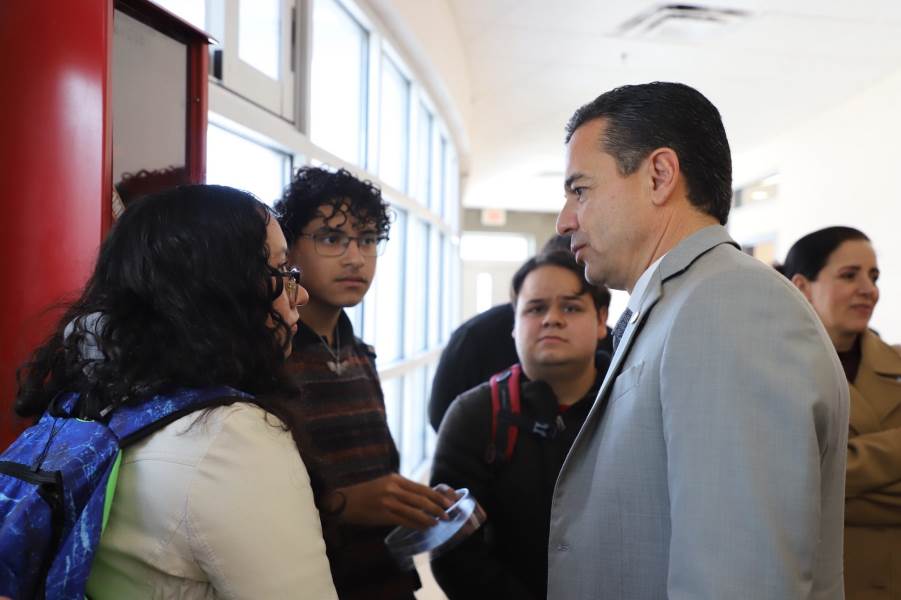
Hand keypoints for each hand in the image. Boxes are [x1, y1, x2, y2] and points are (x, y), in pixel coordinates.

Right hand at [328, 474, 454, 529]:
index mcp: (395, 479)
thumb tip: (423, 498)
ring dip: (429, 518)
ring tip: (438, 523)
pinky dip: (417, 525)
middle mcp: (393, 488)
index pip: (422, 487)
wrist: (345, 501)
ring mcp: (389, 502)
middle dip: (438, 507)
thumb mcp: (385, 484)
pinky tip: (424, 528)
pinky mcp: (383, 515)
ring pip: (415, 511)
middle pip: (422, 498)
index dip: (437, 496)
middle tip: (448, 514)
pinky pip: (405, 521)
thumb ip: (402, 489)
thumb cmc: (366, 493)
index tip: (449, 502)